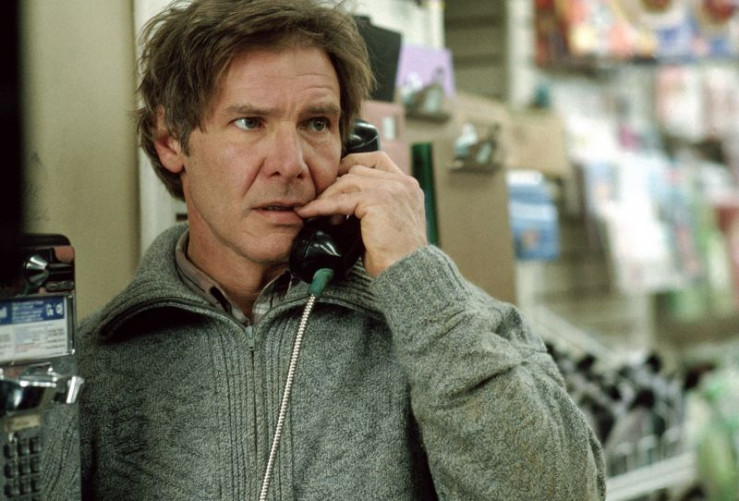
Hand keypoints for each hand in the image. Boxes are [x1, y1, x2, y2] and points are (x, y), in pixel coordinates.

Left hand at [296, 151, 427, 276]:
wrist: (405, 271)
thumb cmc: (394, 255)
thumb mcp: (387, 221)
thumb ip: (372, 204)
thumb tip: (341, 199)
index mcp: (408, 186)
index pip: (377, 159)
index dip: (352, 164)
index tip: (335, 180)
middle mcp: (403, 183)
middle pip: (358, 168)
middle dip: (335, 183)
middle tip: (321, 201)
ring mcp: (392, 189)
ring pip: (347, 180)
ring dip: (327, 196)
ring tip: (316, 212)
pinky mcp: (378, 200)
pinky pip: (341, 199)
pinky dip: (322, 206)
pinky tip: (309, 213)